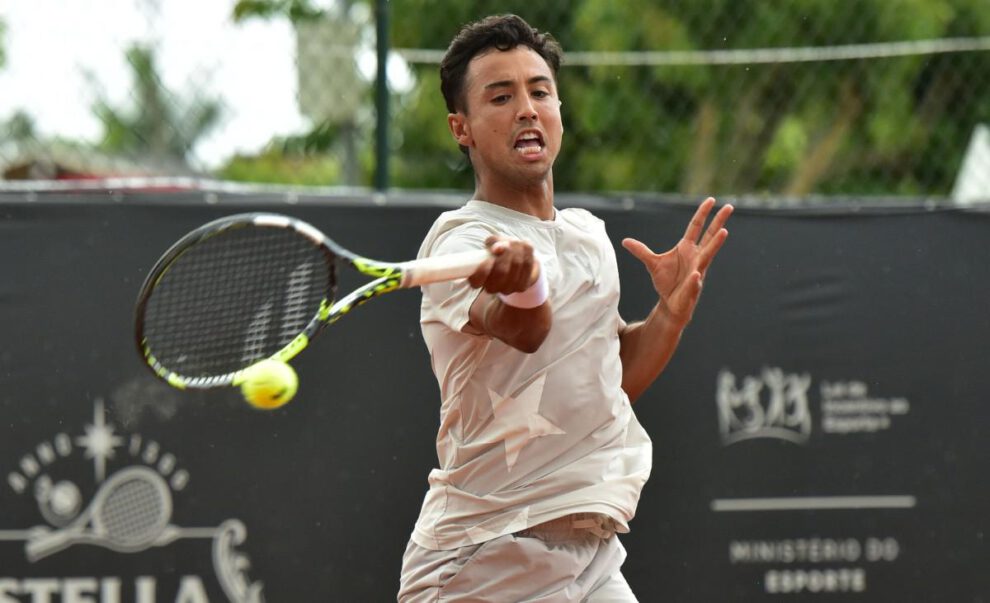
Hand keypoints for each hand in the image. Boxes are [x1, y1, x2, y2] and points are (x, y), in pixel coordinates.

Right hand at [468, 235, 538, 293]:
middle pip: (501, 271)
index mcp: (479, 280)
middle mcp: (492, 288)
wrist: (518, 260)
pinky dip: (527, 251)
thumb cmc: (500, 251)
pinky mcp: (522, 287)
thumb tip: (498, 248)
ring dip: (517, 249)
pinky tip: (525, 244)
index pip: (475, 281)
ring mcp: (507, 289)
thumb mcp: (493, 243)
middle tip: (507, 243)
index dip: (484, 268)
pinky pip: (527, 265)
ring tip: (515, 241)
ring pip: (516, 265)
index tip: (491, 253)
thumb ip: (493, 243)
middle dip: (506, 253)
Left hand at [622, 197, 732, 325]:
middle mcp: (696, 257)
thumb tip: (625, 241)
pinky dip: (695, 279)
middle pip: (710, 236)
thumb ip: (641, 251)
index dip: (702, 213)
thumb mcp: (652, 263)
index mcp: (687, 248)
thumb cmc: (666, 282)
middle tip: (729, 207)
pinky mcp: (692, 288)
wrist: (670, 304)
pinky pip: (695, 282)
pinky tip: (696, 275)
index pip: (696, 227)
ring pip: (708, 255)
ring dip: (716, 244)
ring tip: (724, 232)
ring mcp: (697, 271)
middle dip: (718, 222)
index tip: (711, 200)